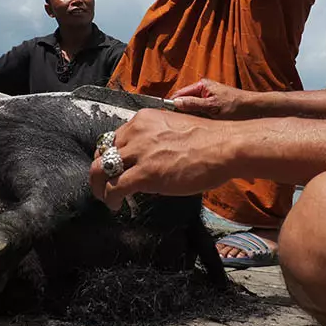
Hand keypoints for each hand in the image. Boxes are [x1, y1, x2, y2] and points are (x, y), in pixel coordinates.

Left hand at [89, 110, 238, 210]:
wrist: (225, 147)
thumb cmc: (210, 140)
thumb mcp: (174, 128)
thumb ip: (156, 138)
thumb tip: (150, 157)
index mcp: (144, 119)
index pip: (116, 137)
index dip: (112, 154)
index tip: (116, 167)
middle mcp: (136, 132)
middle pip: (103, 151)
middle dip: (100, 169)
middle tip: (104, 183)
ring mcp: (139, 152)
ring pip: (101, 169)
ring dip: (100, 186)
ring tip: (106, 198)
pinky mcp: (145, 173)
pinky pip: (115, 187)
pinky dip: (110, 198)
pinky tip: (115, 205)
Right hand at [171, 79, 259, 119]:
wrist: (255, 109)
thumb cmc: (236, 106)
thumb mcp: (212, 107)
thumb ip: (193, 104)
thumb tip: (175, 103)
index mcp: (202, 85)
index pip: (179, 94)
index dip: (171, 105)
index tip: (166, 118)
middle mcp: (203, 90)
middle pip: (184, 102)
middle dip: (182, 113)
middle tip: (180, 126)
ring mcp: (208, 98)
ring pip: (192, 109)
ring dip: (192, 118)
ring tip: (193, 128)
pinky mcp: (213, 106)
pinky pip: (200, 113)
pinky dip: (200, 120)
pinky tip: (202, 127)